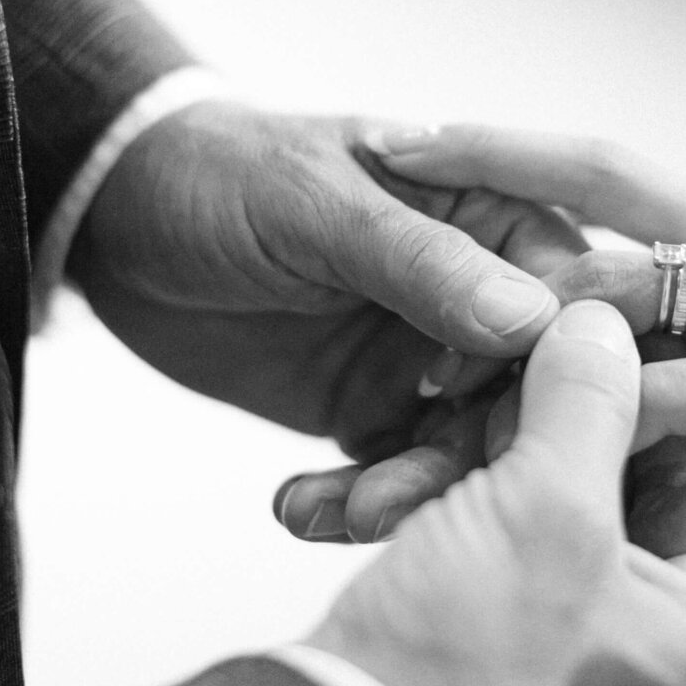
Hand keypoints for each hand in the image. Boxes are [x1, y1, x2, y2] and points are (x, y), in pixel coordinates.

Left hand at [66, 102, 583, 525]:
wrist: (117, 218)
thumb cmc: (223, 173)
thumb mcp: (318, 207)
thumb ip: (422, 263)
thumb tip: (533, 322)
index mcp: (491, 218)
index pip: (568, 296)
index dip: (553, 362)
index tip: (506, 410)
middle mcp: (479, 295)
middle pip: (531, 389)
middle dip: (485, 447)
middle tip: (420, 488)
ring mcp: (430, 360)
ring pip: (469, 447)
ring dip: (420, 489)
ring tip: (354, 512)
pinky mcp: (376, 413)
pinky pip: (399, 475)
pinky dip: (362, 503)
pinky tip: (304, 510)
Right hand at [307, 301, 685, 685]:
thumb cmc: (470, 669)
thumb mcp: (547, 507)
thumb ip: (589, 401)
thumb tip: (606, 331)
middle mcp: (669, 651)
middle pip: (681, 493)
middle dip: (629, 409)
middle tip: (606, 332)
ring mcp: (587, 647)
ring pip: (588, 505)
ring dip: (537, 441)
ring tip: (504, 379)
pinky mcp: (510, 637)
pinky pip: (521, 536)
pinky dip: (485, 486)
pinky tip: (440, 440)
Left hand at [363, 124, 685, 519]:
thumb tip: (670, 332)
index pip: (605, 170)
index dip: (512, 148)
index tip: (422, 134)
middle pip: (590, 186)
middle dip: (481, 168)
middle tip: (378, 153)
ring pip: (611, 297)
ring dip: (511, 329)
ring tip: (415, 375)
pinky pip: (673, 400)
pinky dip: (593, 422)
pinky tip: (525, 452)